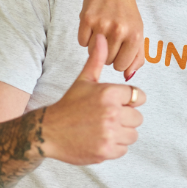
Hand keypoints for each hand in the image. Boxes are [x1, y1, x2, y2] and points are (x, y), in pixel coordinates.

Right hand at [40, 34, 145, 164]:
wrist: (47, 131)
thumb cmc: (69, 104)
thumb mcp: (84, 81)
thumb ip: (97, 60)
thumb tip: (102, 37)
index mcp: (109, 93)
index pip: (139, 97)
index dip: (130, 101)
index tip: (118, 104)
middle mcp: (111, 113)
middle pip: (138, 117)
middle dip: (126, 118)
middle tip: (107, 118)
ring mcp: (109, 133)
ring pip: (133, 134)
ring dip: (122, 133)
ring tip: (104, 129)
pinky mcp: (106, 151)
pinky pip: (124, 149)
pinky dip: (114, 147)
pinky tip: (100, 140)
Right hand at [78, 0, 143, 79]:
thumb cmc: (127, 12)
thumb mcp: (138, 33)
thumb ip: (137, 57)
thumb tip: (127, 76)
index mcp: (135, 36)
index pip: (121, 66)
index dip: (119, 61)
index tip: (120, 51)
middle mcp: (119, 31)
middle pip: (107, 61)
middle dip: (108, 54)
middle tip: (111, 39)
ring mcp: (102, 24)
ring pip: (93, 53)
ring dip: (96, 47)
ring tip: (103, 32)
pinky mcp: (86, 19)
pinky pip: (82, 42)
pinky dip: (86, 38)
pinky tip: (93, 26)